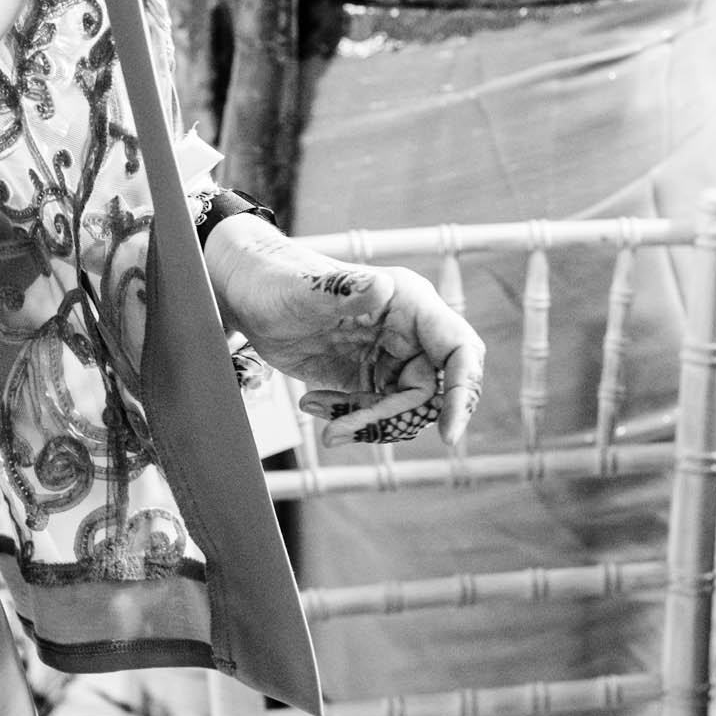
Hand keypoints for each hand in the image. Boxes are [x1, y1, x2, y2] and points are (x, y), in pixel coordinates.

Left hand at [205, 218, 485, 447]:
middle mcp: (409, 332)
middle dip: (390, 417)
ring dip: (363, 422)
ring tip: (315, 410)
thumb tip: (383, 288)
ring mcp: (390, 358)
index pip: (459, 350)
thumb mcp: (306, 290)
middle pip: (429, 393)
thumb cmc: (280, 282)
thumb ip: (344, 291)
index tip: (449, 434)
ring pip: (401, 409)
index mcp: (410, 304)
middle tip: (340, 429)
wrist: (253, 298)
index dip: (463, 391)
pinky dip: (346, 418)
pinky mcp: (369, 379)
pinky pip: (374, 413)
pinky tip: (311, 403)